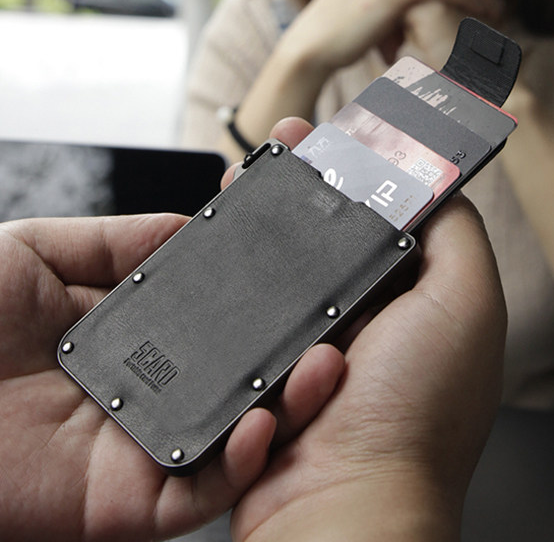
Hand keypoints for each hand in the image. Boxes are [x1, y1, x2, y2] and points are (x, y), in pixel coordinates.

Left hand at [0, 212, 342, 541]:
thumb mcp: (39, 251)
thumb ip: (120, 242)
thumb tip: (191, 225)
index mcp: (127, 337)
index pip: (213, 319)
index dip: (261, 298)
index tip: (303, 269)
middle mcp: (142, 392)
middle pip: (235, 378)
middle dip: (293, 353)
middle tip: (339, 320)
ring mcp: (135, 448)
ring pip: (233, 437)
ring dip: (286, 407)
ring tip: (324, 365)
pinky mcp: (121, 503)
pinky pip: (199, 491)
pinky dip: (241, 464)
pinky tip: (262, 421)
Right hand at [231, 119, 506, 541]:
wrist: (339, 510)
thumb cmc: (413, 417)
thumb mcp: (465, 304)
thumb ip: (458, 236)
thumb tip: (438, 182)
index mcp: (419, 300)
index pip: (390, 215)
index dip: (366, 170)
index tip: (340, 134)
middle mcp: (372, 321)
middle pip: (333, 234)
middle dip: (307, 187)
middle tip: (282, 147)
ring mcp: (317, 344)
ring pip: (287, 266)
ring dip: (267, 228)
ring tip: (248, 183)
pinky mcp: (270, 370)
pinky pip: (250, 313)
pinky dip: (241, 287)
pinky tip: (237, 259)